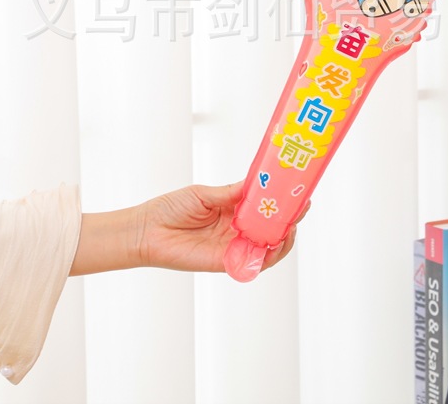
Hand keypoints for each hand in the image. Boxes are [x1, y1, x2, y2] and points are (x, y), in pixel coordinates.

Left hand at [137, 181, 300, 272]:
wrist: (147, 231)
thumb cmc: (171, 209)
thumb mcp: (205, 194)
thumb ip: (231, 193)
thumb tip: (256, 183)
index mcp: (234, 209)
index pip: (265, 205)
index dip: (282, 200)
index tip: (298, 191)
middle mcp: (237, 228)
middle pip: (271, 226)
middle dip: (289, 218)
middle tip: (300, 208)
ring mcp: (233, 246)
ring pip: (268, 247)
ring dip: (283, 238)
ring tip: (290, 227)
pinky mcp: (226, 263)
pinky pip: (253, 263)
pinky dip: (267, 256)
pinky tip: (273, 244)